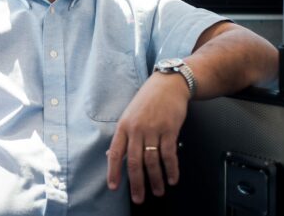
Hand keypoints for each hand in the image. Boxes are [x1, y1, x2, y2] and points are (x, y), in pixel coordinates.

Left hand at [106, 74, 189, 203]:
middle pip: (134, 162)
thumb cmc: (147, 101)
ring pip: (152, 161)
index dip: (113, 171)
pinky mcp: (169, 130)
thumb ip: (122, 137)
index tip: (113, 186)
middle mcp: (136, 129)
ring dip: (156, 179)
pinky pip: (169, 154)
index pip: (115, 153)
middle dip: (136, 183)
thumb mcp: (129, 116)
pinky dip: (171, 169)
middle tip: (138, 198)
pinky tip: (172, 179)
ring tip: (158, 191)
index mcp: (123, 127)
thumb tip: (111, 156)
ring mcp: (153, 130)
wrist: (167, 85)